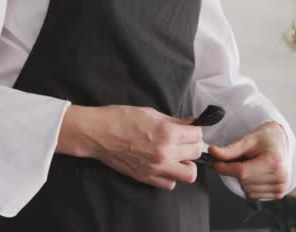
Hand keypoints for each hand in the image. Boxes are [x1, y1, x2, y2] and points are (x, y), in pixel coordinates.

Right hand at [56, 105, 202, 189]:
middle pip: (196, 153)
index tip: (189, 129)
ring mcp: (156, 168)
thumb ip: (175, 121)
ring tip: (177, 156)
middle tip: (183, 140)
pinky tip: (164, 165)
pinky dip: (171, 176)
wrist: (98, 133)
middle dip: (192, 145)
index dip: (194, 130)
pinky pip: (170, 183)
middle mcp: (165, 153)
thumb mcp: (151, 113)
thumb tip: (192, 124)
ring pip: (189, 174)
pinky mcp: (146, 178)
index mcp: (167, 133)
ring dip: (186, 164)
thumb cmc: (120, 119)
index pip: (197, 135)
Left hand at [208, 122, 288, 199]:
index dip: (224, 168)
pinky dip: (249, 185)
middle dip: (236, 171)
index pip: (242, 172)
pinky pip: (252, 195)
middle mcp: (279, 177)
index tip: (215, 163)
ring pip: (246, 190)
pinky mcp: (278, 194)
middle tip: (242, 160)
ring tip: (252, 165)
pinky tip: (256, 174)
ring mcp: (279, 187)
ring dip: (243, 179)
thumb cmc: (265, 140)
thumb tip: (212, 152)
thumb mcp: (247, 140)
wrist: (279, 143)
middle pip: (243, 181)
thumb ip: (230, 149)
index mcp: (273, 162)